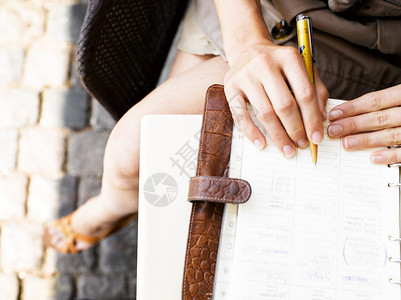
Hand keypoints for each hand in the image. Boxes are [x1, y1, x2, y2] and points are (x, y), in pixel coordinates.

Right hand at [224, 40, 327, 156]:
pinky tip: (262, 144)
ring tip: (287, 149)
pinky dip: (252, 133)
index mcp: (288, 57)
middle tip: (301, 145)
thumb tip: (321, 119)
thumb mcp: (301, 69)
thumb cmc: (279, 65)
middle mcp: (265, 64)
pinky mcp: (230, 86)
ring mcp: (245, 75)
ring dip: (278, 136)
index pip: (305, 93)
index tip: (316, 138)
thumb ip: (316, 90)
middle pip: (284, 105)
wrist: (248, 49)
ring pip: (264, 113)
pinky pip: (241, 115)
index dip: (312, 119)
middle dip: (295, 130)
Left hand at [327, 84, 400, 163]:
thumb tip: (352, 111)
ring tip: (346, 144)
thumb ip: (386, 103)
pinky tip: (372, 158)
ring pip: (392, 134)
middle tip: (334, 130)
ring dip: (367, 140)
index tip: (334, 114)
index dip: (353, 107)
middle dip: (354, 124)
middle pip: (380, 117)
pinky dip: (390, 155)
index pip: (377, 100)